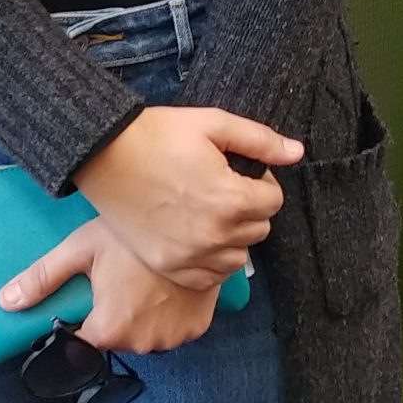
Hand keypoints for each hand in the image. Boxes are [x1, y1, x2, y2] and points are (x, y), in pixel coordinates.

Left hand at [0, 217, 218, 354]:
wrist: (194, 219)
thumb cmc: (134, 234)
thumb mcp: (82, 248)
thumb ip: (43, 279)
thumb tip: (6, 302)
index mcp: (109, 329)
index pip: (85, 341)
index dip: (87, 317)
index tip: (95, 293)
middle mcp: (142, 342)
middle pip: (117, 338)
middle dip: (116, 314)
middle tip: (122, 278)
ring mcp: (172, 338)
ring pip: (146, 335)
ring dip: (143, 317)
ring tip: (146, 280)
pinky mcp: (196, 329)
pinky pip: (173, 330)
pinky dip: (169, 315)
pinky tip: (167, 287)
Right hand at [73, 106, 299, 290]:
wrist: (104, 155)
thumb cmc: (158, 135)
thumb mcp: (213, 124)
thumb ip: (260, 141)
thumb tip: (297, 152)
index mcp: (231, 199)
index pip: (273, 201)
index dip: (262, 182)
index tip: (241, 172)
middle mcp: (214, 235)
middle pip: (259, 229)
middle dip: (250, 208)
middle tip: (224, 188)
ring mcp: (190, 256)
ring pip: (238, 257)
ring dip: (233, 236)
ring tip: (210, 211)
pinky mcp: (169, 266)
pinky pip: (210, 278)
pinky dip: (211, 260)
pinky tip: (197, 236)